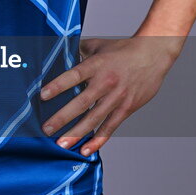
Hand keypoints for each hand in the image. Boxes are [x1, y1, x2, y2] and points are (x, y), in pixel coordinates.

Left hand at [39, 35, 181, 154]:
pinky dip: (98, 140)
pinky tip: (85, 149)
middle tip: (46, 129)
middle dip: (62, 117)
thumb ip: (79, 50)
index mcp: (97, 65)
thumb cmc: (122, 49)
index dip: (58, 85)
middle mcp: (106, 82)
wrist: (152, 54)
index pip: (74, 75)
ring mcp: (117, 97)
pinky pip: (110, 127)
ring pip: (94, 119)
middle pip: (82, 102)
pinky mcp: (126, 108)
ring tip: (61, 144)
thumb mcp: (98, 45)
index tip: (42, 96)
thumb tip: (59, 53)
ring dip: (76, 133)